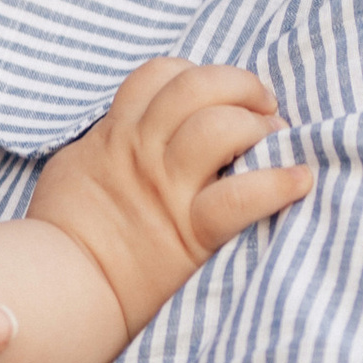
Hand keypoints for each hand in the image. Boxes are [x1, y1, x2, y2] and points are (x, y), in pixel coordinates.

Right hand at [30, 61, 311, 337]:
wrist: (62, 289)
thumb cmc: (64, 234)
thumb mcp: (73, 168)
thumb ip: (103, 143)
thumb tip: (121, 132)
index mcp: (118, 135)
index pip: (160, 74)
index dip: (196, 73)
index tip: (218, 95)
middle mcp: (146, 153)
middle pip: (197, 86)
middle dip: (241, 85)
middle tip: (263, 106)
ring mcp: (171, 190)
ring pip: (220, 126)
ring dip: (259, 125)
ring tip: (277, 139)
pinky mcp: (193, 232)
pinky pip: (242, 196)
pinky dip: (278, 184)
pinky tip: (299, 180)